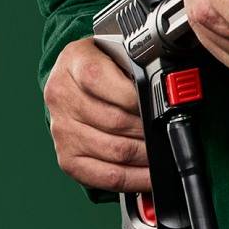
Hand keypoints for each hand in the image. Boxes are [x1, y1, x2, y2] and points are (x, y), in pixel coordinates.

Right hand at [43, 37, 150, 194]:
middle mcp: (62, 97)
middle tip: (167, 131)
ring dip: (144, 154)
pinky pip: (103, 176)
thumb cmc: (99, 64)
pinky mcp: (66, 157)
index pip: (105, 82)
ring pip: (114, 150)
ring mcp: (62, 130)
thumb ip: (135, 63)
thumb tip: (163, 90)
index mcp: (75, 62)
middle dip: (148, 129)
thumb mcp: (113, 49)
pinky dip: (132, 178)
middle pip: (115, 121)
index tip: (157, 104)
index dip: (137, 97)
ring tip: (162, 150)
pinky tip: (148, 174)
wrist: (69, 77)